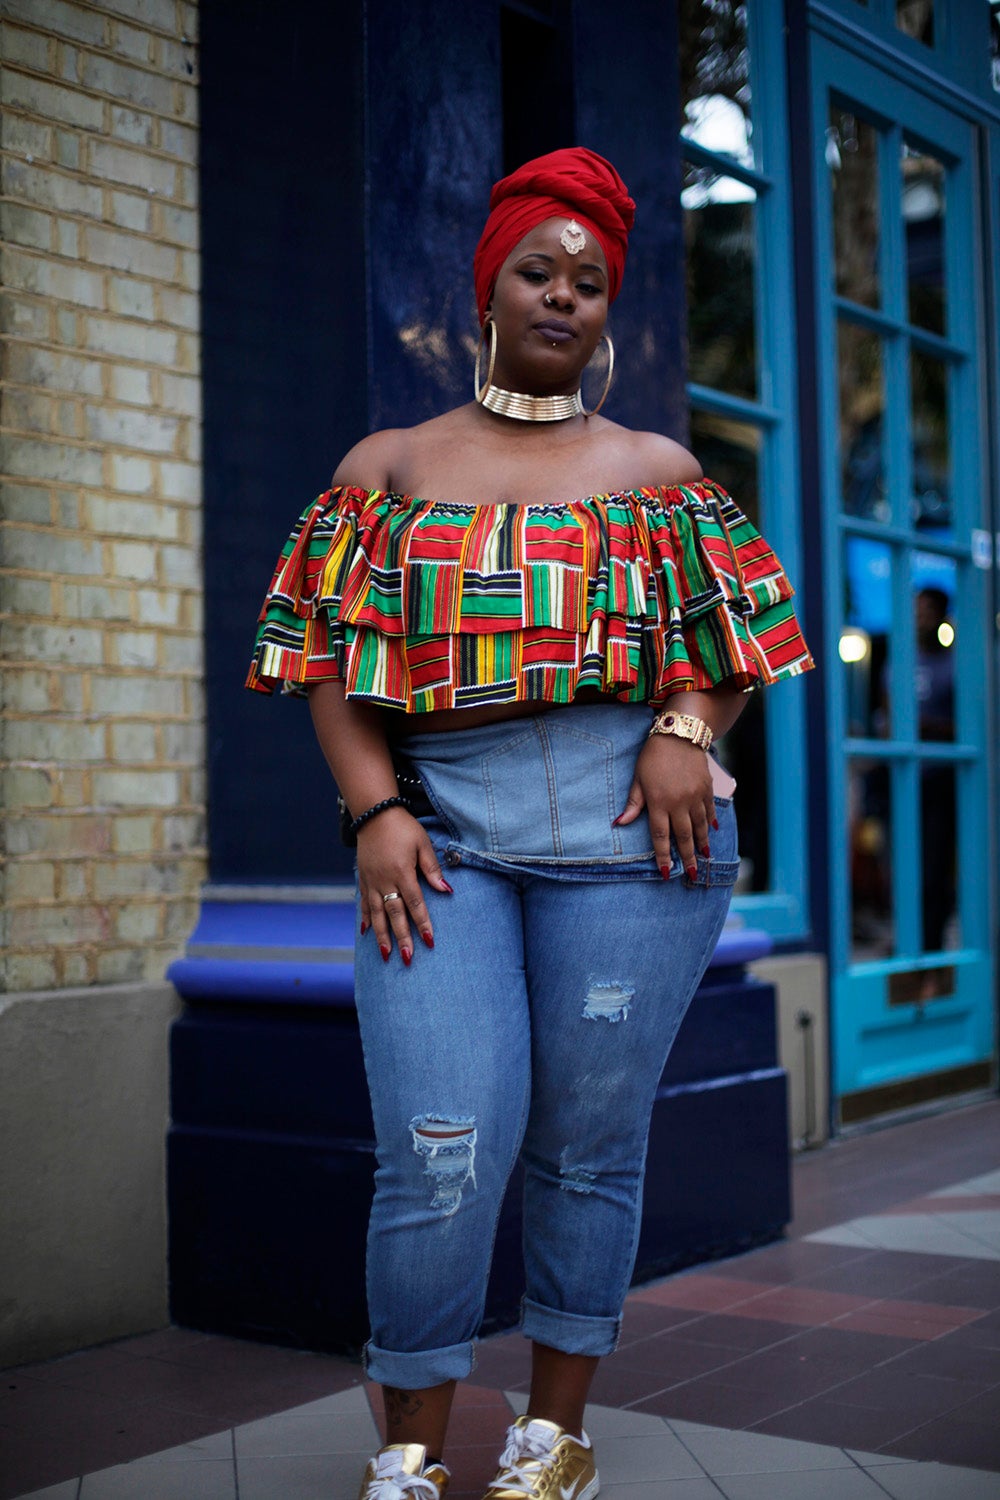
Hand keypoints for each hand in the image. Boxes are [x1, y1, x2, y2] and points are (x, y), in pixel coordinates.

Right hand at [356, 807, 451, 962]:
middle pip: (394, 914)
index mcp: (402, 872)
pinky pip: (363, 903)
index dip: (423, 923)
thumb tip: (446, 890)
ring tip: (386, 955)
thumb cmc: (403, 827)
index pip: (415, 903)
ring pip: (376, 914)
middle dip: (402, 938)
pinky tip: (367, 933)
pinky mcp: (363, 878)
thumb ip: (432, 868)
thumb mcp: (423, 843)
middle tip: (408, 959)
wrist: (374, 814)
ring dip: (382, 935)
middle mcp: (385, 880)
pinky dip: (366, 918)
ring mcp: (371, 881)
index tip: (429, 942)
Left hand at [616, 734, 715, 878]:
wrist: (678, 735)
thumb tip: (620, 823)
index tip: (666, 872)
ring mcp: (695, 796)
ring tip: (704, 857)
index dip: (663, 856)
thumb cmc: (653, 756)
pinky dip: (711, 822)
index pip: (660, 836)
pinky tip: (713, 832)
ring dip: (702, 843)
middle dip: (688, 857)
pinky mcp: (706, 789)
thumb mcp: (638, 779)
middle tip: (692, 874)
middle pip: (684, 836)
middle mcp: (679, 803)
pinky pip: (709, 810)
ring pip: (700, 826)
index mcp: (659, 802)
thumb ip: (633, 803)